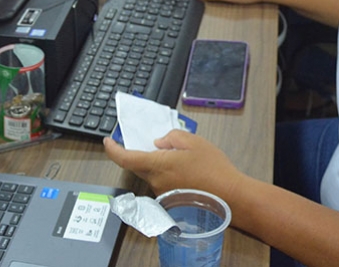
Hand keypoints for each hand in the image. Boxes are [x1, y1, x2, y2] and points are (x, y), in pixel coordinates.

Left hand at [102, 129, 240, 196]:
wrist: (231, 197)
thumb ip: (172, 137)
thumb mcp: (193, 141)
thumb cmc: (213, 168)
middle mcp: (156, 182)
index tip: (108, 141)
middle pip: (138, 166)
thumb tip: (159, 143)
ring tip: (181, 156)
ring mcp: (164, 194)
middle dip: (140, 153)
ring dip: (158, 164)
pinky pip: (163, 183)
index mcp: (157, 165)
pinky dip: (167, 173)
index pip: (125, 158)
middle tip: (155, 143)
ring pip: (152, 174)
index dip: (113, 149)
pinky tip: (186, 170)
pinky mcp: (172, 201)